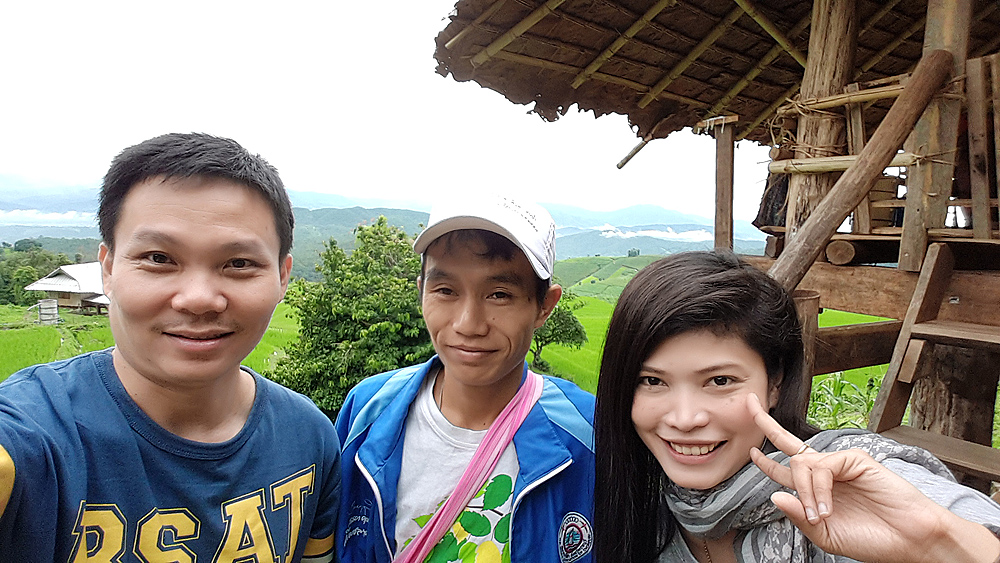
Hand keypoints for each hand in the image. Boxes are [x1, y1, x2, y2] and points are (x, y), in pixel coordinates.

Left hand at [746, 393, 999, 562]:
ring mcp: (840, 463)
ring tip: (820, 515)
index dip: (766, 461)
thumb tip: (774, 494)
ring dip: (804, 491)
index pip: (786, 470)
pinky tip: (828, 506)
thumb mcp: (826, 536)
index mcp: (817, 490)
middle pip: (788, 443)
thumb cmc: (872, 539)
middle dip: (765, 422)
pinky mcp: (854, 459)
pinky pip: (821, 467)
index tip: (751, 451)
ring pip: (800, 463)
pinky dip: (819, 488)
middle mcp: (826, 472)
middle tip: (749, 402)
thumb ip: (799, 517)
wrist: (909, 540)